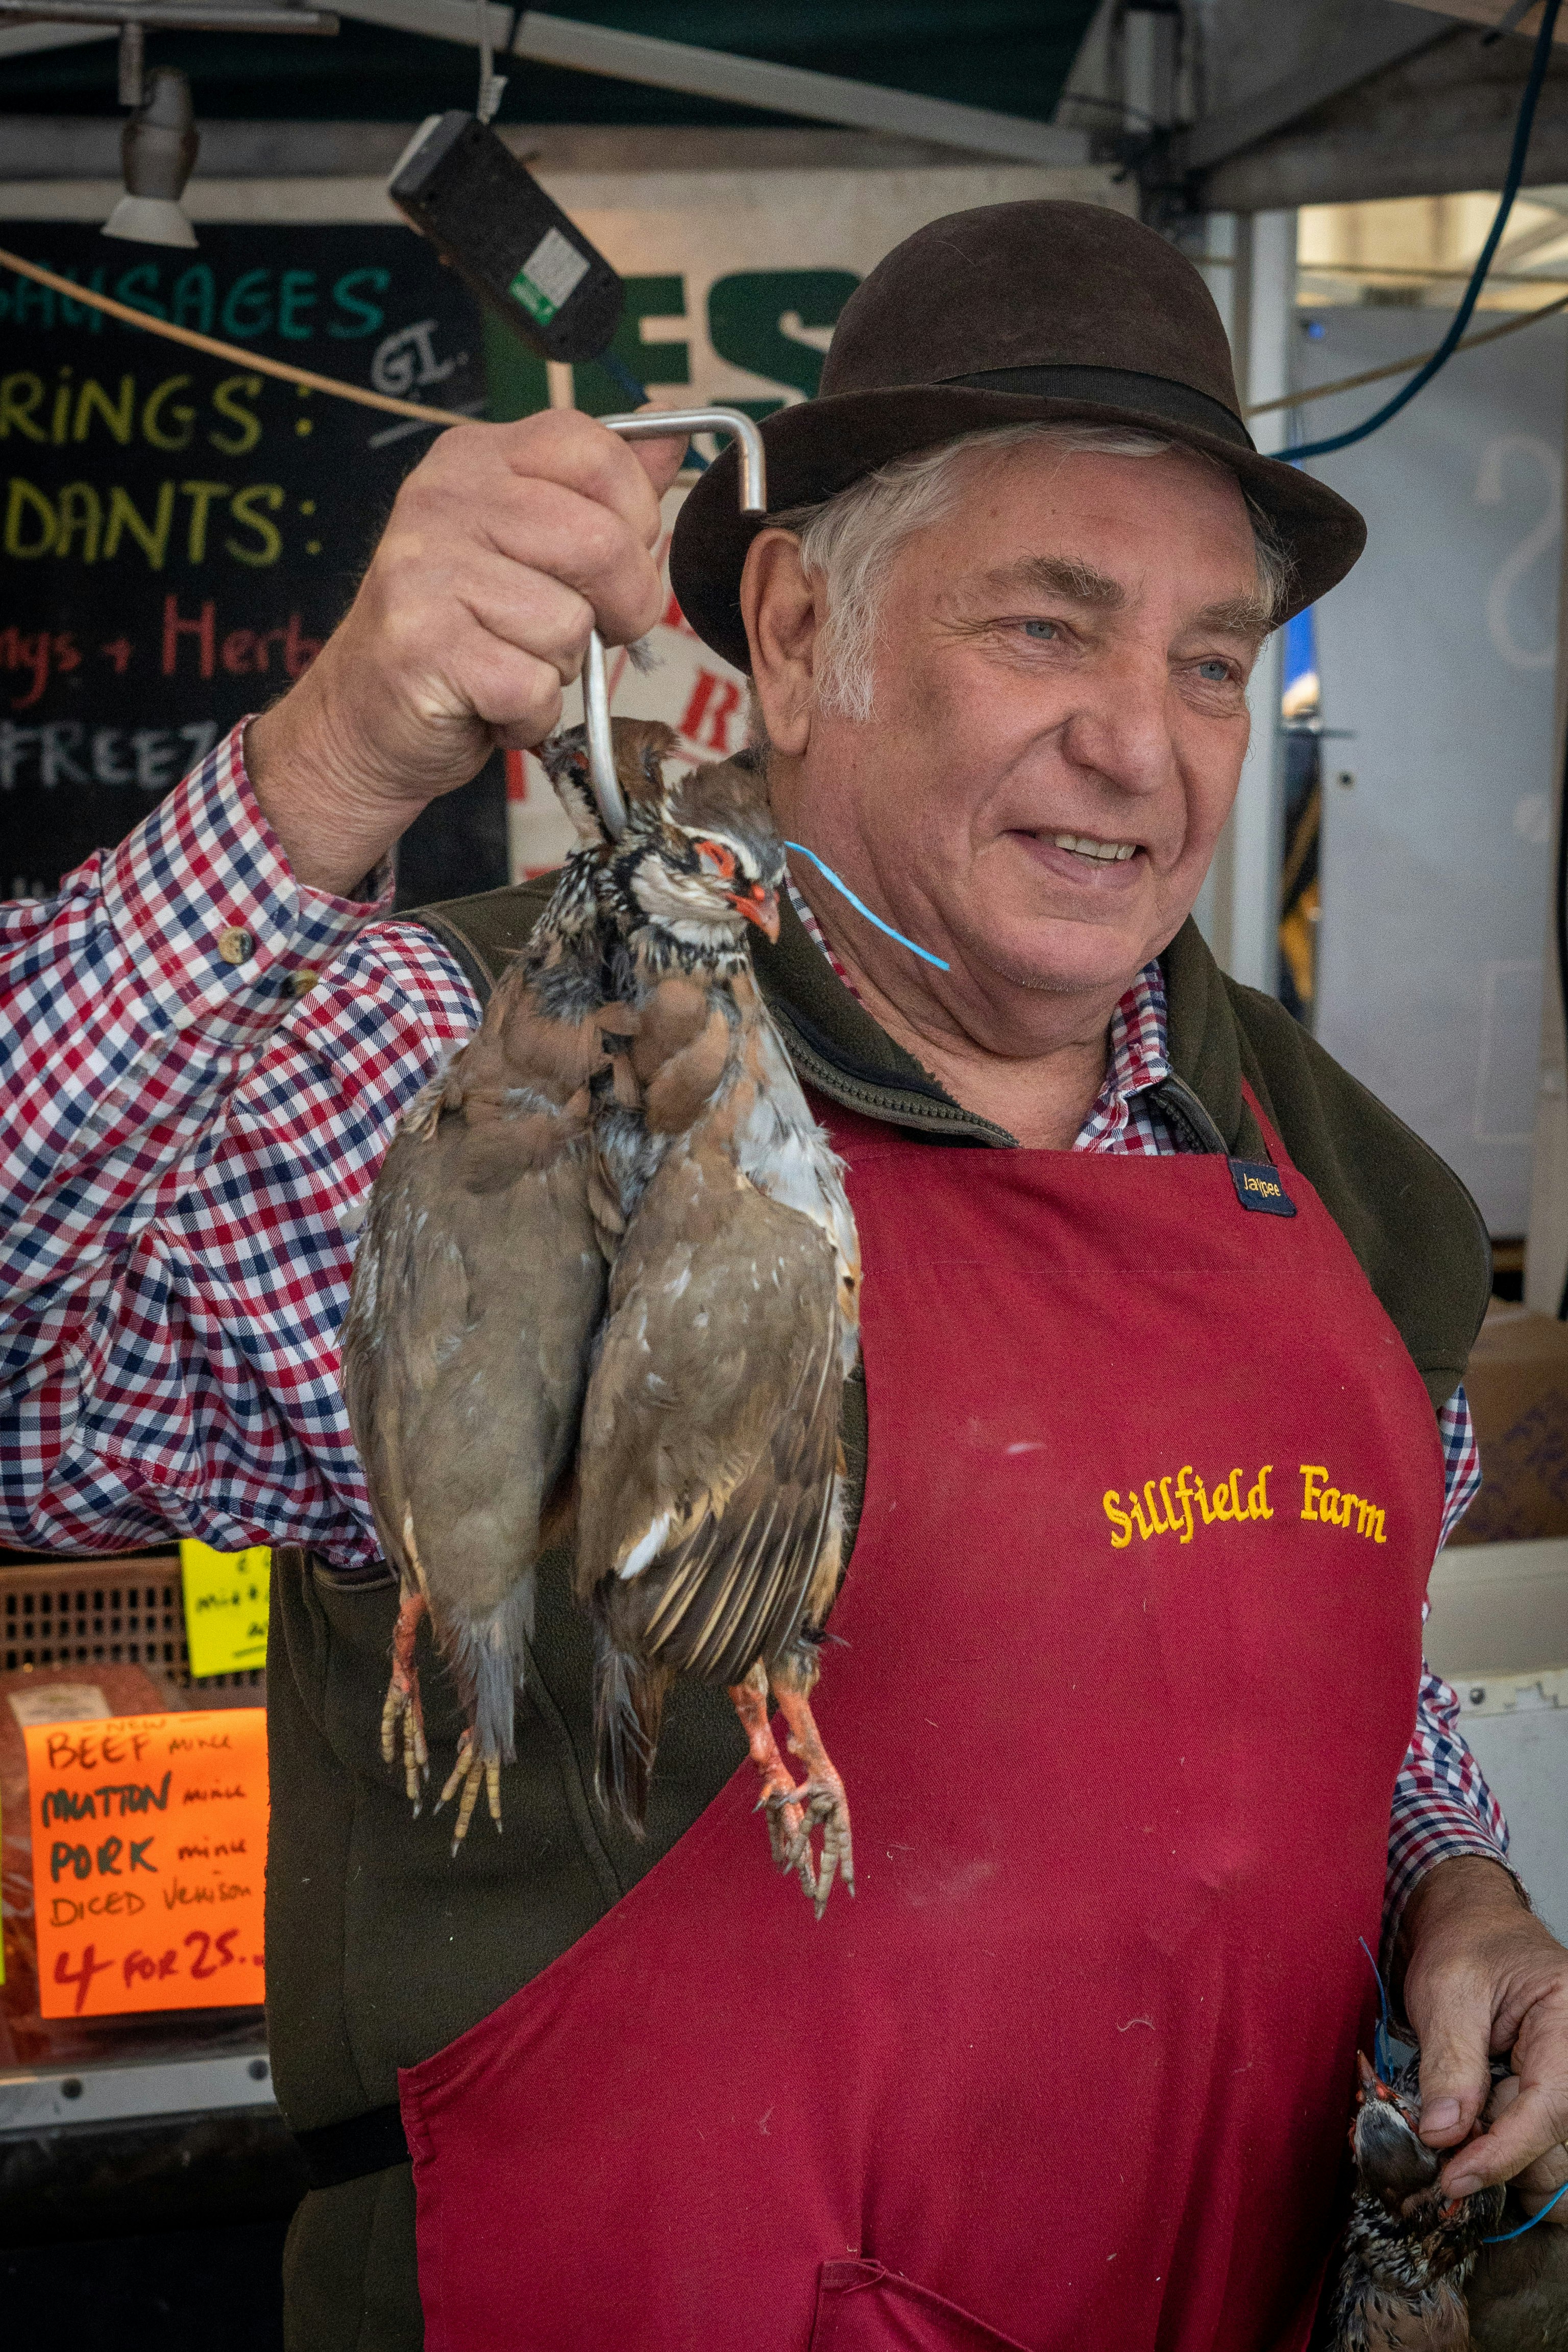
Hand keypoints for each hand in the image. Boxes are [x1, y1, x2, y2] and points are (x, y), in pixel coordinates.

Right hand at [246, 411, 684, 893]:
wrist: (365, 716)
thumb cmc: (464, 633)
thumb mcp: (531, 544)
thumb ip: (602, 491)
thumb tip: (671, 427)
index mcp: (476, 458)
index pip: (598, 453)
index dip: (634, 520)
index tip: (610, 564)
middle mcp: (442, 499)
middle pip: (602, 543)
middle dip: (619, 609)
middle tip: (578, 632)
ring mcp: (425, 570)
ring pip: (571, 623)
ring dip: (561, 668)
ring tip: (512, 662)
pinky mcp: (423, 647)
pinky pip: (533, 686)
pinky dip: (531, 715)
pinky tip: (493, 703)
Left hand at [1398, 1855, 1567, 2199]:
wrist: (1475, 1926)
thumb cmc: (1467, 1945)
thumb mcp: (1447, 1989)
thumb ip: (1450, 2060)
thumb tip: (1443, 2134)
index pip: (1548, 2110)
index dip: (1500, 2153)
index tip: (1453, 2178)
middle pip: (1556, 2148)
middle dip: (1499, 2161)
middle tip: (1442, 2153)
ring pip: (1554, 2164)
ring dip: (1504, 2166)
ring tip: (1457, 2138)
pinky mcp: (1555, 2104)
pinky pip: (1546, 2154)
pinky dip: (1509, 2161)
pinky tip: (1476, 2141)